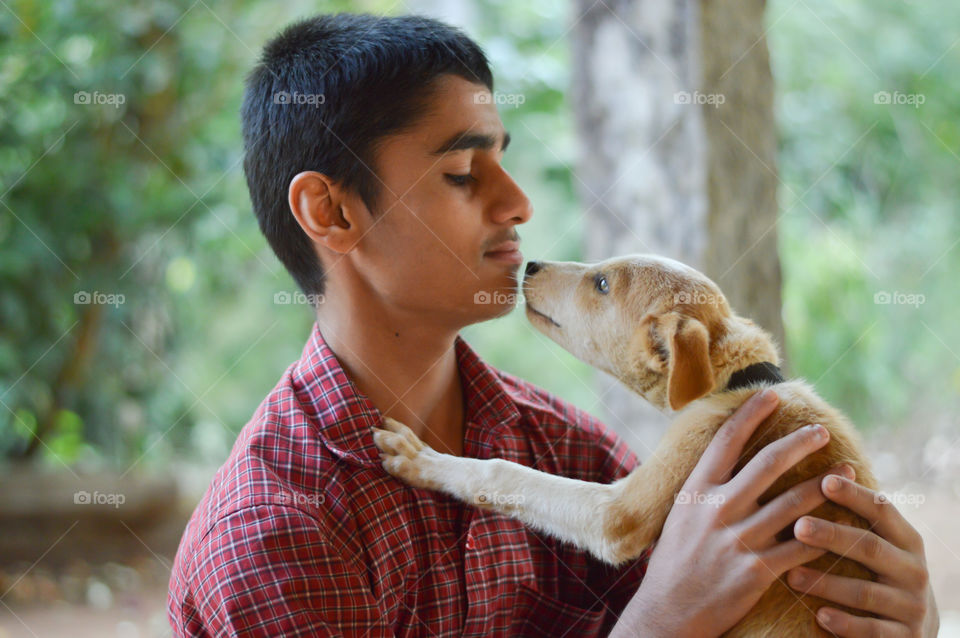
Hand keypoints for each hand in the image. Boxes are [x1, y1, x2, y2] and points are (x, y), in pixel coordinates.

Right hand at [612, 388, 852, 637]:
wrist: (669, 612)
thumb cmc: (674, 561)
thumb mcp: (680, 514)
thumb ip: (703, 486)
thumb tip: (721, 453)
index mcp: (697, 490)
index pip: (726, 440)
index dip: (751, 414)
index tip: (772, 394)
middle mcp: (718, 509)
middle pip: (768, 463)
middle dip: (800, 443)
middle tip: (823, 431)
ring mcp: (739, 540)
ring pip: (795, 503)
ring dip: (826, 485)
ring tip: (848, 475)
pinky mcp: (758, 570)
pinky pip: (802, 547)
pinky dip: (825, 534)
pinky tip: (842, 524)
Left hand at [786, 476, 938, 636]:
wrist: (913, 631)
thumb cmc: (882, 575)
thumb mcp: (880, 546)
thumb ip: (858, 518)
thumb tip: (818, 472)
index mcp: (907, 540)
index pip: (882, 511)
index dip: (855, 495)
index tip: (824, 480)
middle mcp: (914, 570)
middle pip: (870, 547)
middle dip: (833, 536)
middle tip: (798, 526)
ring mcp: (912, 606)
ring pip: (866, 592)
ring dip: (827, 583)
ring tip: (792, 575)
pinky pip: (872, 631)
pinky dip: (846, 624)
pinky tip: (820, 616)